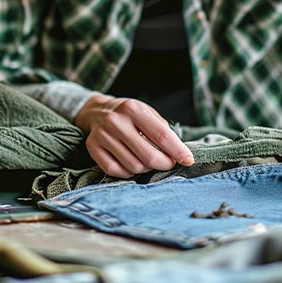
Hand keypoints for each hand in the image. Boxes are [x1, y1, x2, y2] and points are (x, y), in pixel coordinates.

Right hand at [74, 95, 194, 177]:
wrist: (96, 111)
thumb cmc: (128, 115)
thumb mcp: (147, 112)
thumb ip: (163, 130)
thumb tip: (179, 153)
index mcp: (133, 109)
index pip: (161, 135)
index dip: (178, 151)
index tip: (188, 160)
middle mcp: (116, 122)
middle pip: (148, 156)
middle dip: (164, 164)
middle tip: (168, 163)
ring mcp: (102, 136)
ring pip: (134, 166)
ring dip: (146, 168)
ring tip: (147, 160)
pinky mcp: (93, 148)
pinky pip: (116, 171)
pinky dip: (128, 172)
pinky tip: (131, 163)